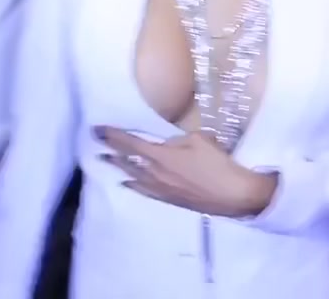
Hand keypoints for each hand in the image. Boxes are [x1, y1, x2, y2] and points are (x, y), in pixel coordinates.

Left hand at [96, 127, 275, 217]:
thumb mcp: (199, 140)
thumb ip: (177, 139)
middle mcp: (155, 173)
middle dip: (111, 149)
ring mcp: (160, 188)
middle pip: (127, 160)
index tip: (99, 129)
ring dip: (118, 166)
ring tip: (105, 159)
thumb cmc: (218, 164)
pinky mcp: (168, 199)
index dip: (113, 136)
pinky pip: (144, 190)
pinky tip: (126, 183)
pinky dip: (132, 184)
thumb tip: (167, 143)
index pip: (131, 143)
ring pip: (133, 176)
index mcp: (162, 156)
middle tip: (96, 141)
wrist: (232, 195)